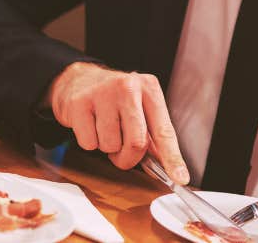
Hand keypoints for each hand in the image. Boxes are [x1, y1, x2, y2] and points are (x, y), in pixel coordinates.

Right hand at [46, 62, 189, 183]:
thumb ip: (153, 138)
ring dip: (108, 148)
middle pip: (137, 143)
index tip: (180, 178)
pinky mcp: (80, 103)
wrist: (77, 79)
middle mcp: (128, 87)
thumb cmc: (113, 98)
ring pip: (111, 145)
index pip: (164, 131)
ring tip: (104, 130)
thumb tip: (168, 168)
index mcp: (149, 88)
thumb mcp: (139, 108)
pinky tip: (90, 125)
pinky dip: (90, 142)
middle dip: (129, 158)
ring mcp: (102, 93)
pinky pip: (89, 143)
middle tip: (122, 153)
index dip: (172, 158)